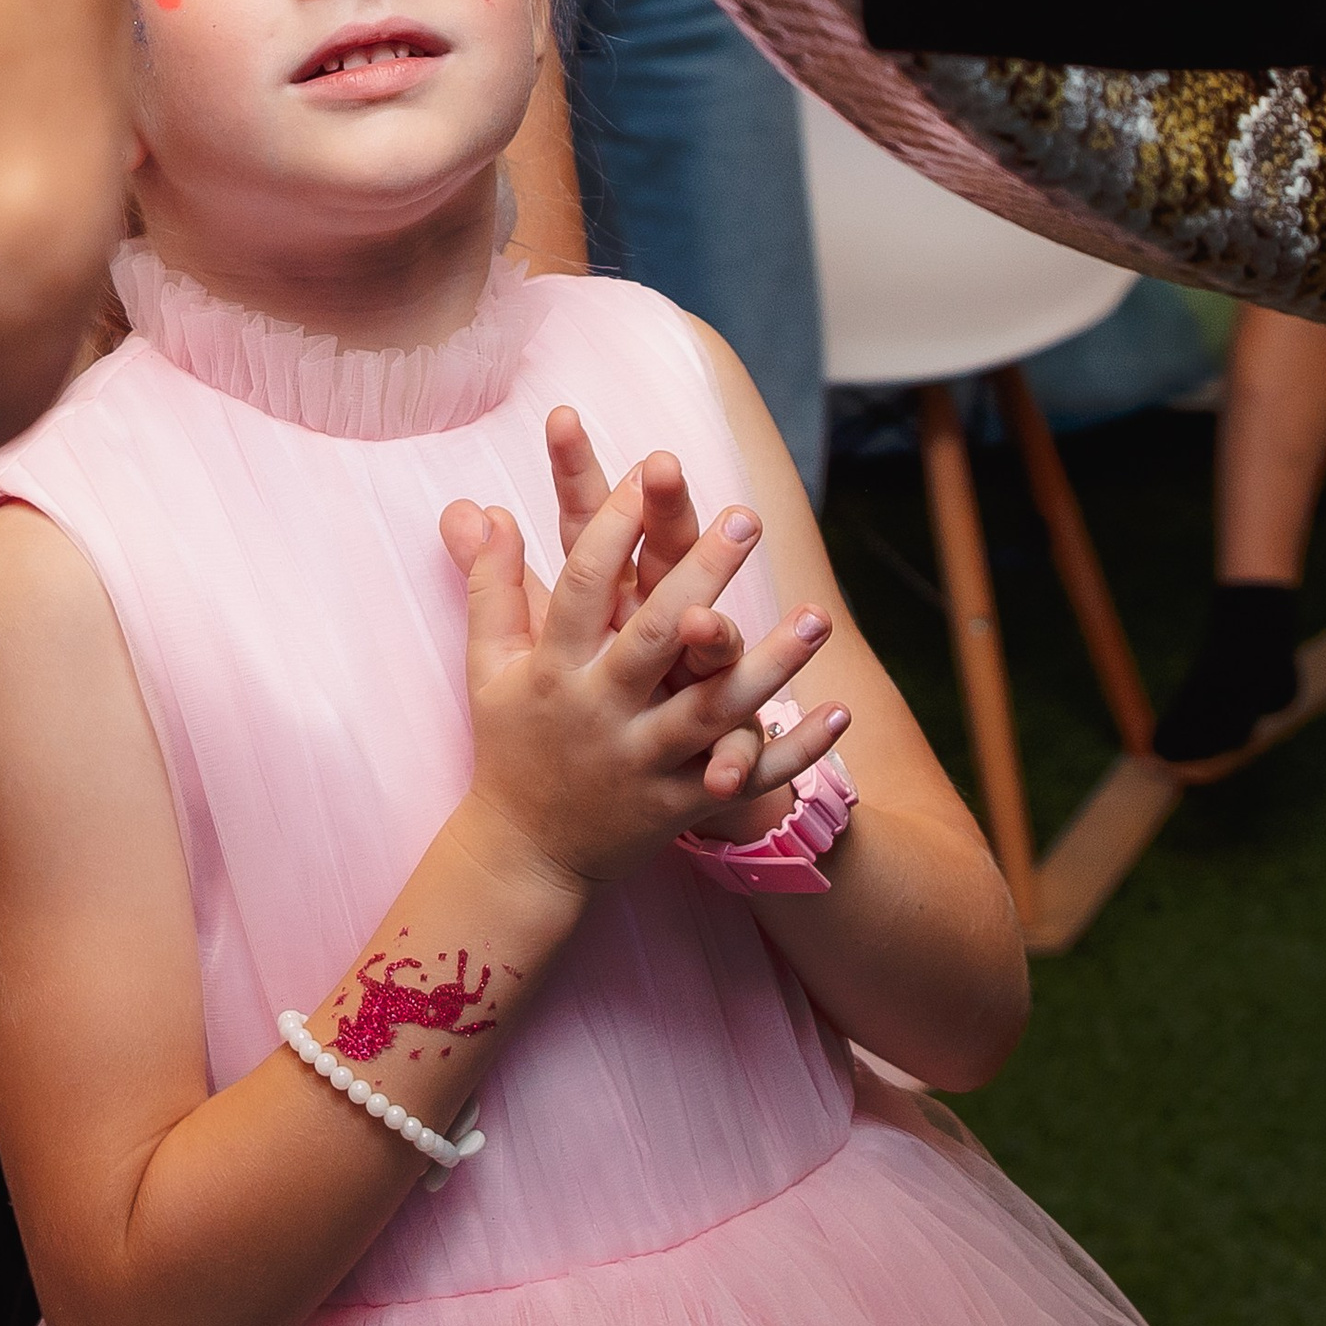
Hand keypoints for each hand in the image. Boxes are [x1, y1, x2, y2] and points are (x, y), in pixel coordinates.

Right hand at [443, 466, 846, 893]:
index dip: (613, 526)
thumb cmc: (510, 745)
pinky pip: (745, 778)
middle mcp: (599, 712)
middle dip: (703, 575)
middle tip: (747, 516)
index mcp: (551, 669)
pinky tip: (841, 709)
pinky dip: (794, 750)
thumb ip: (491, 585)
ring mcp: (642, 762)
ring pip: (713, 708)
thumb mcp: (487, 665)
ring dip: (770, 663)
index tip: (646, 469)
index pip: (582, 584)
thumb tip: (484, 508)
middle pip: (655, 635)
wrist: (523, 856)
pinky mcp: (679, 806)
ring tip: (820, 614)